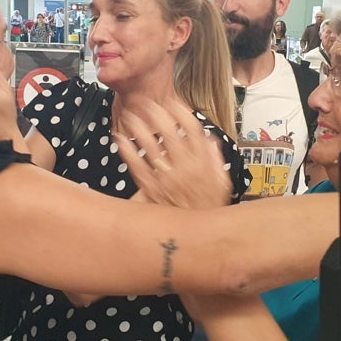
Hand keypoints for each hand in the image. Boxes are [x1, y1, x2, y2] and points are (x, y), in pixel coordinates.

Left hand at [114, 100, 231, 208]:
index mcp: (202, 164)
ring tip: (130, 116)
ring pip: (150, 147)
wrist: (196, 238)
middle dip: (157, 114)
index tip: (173, 102)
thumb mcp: (222, 184)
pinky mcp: (150, 190)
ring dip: (138, 128)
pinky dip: (126, 152)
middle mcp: (184, 168)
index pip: (193, 130)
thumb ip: (216, 160)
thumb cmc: (207, 210)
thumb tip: (211, 140)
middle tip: (146, 103)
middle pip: (169, 133)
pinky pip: (136, 166)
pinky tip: (119, 140)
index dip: (181, 113)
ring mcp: (166, 179)